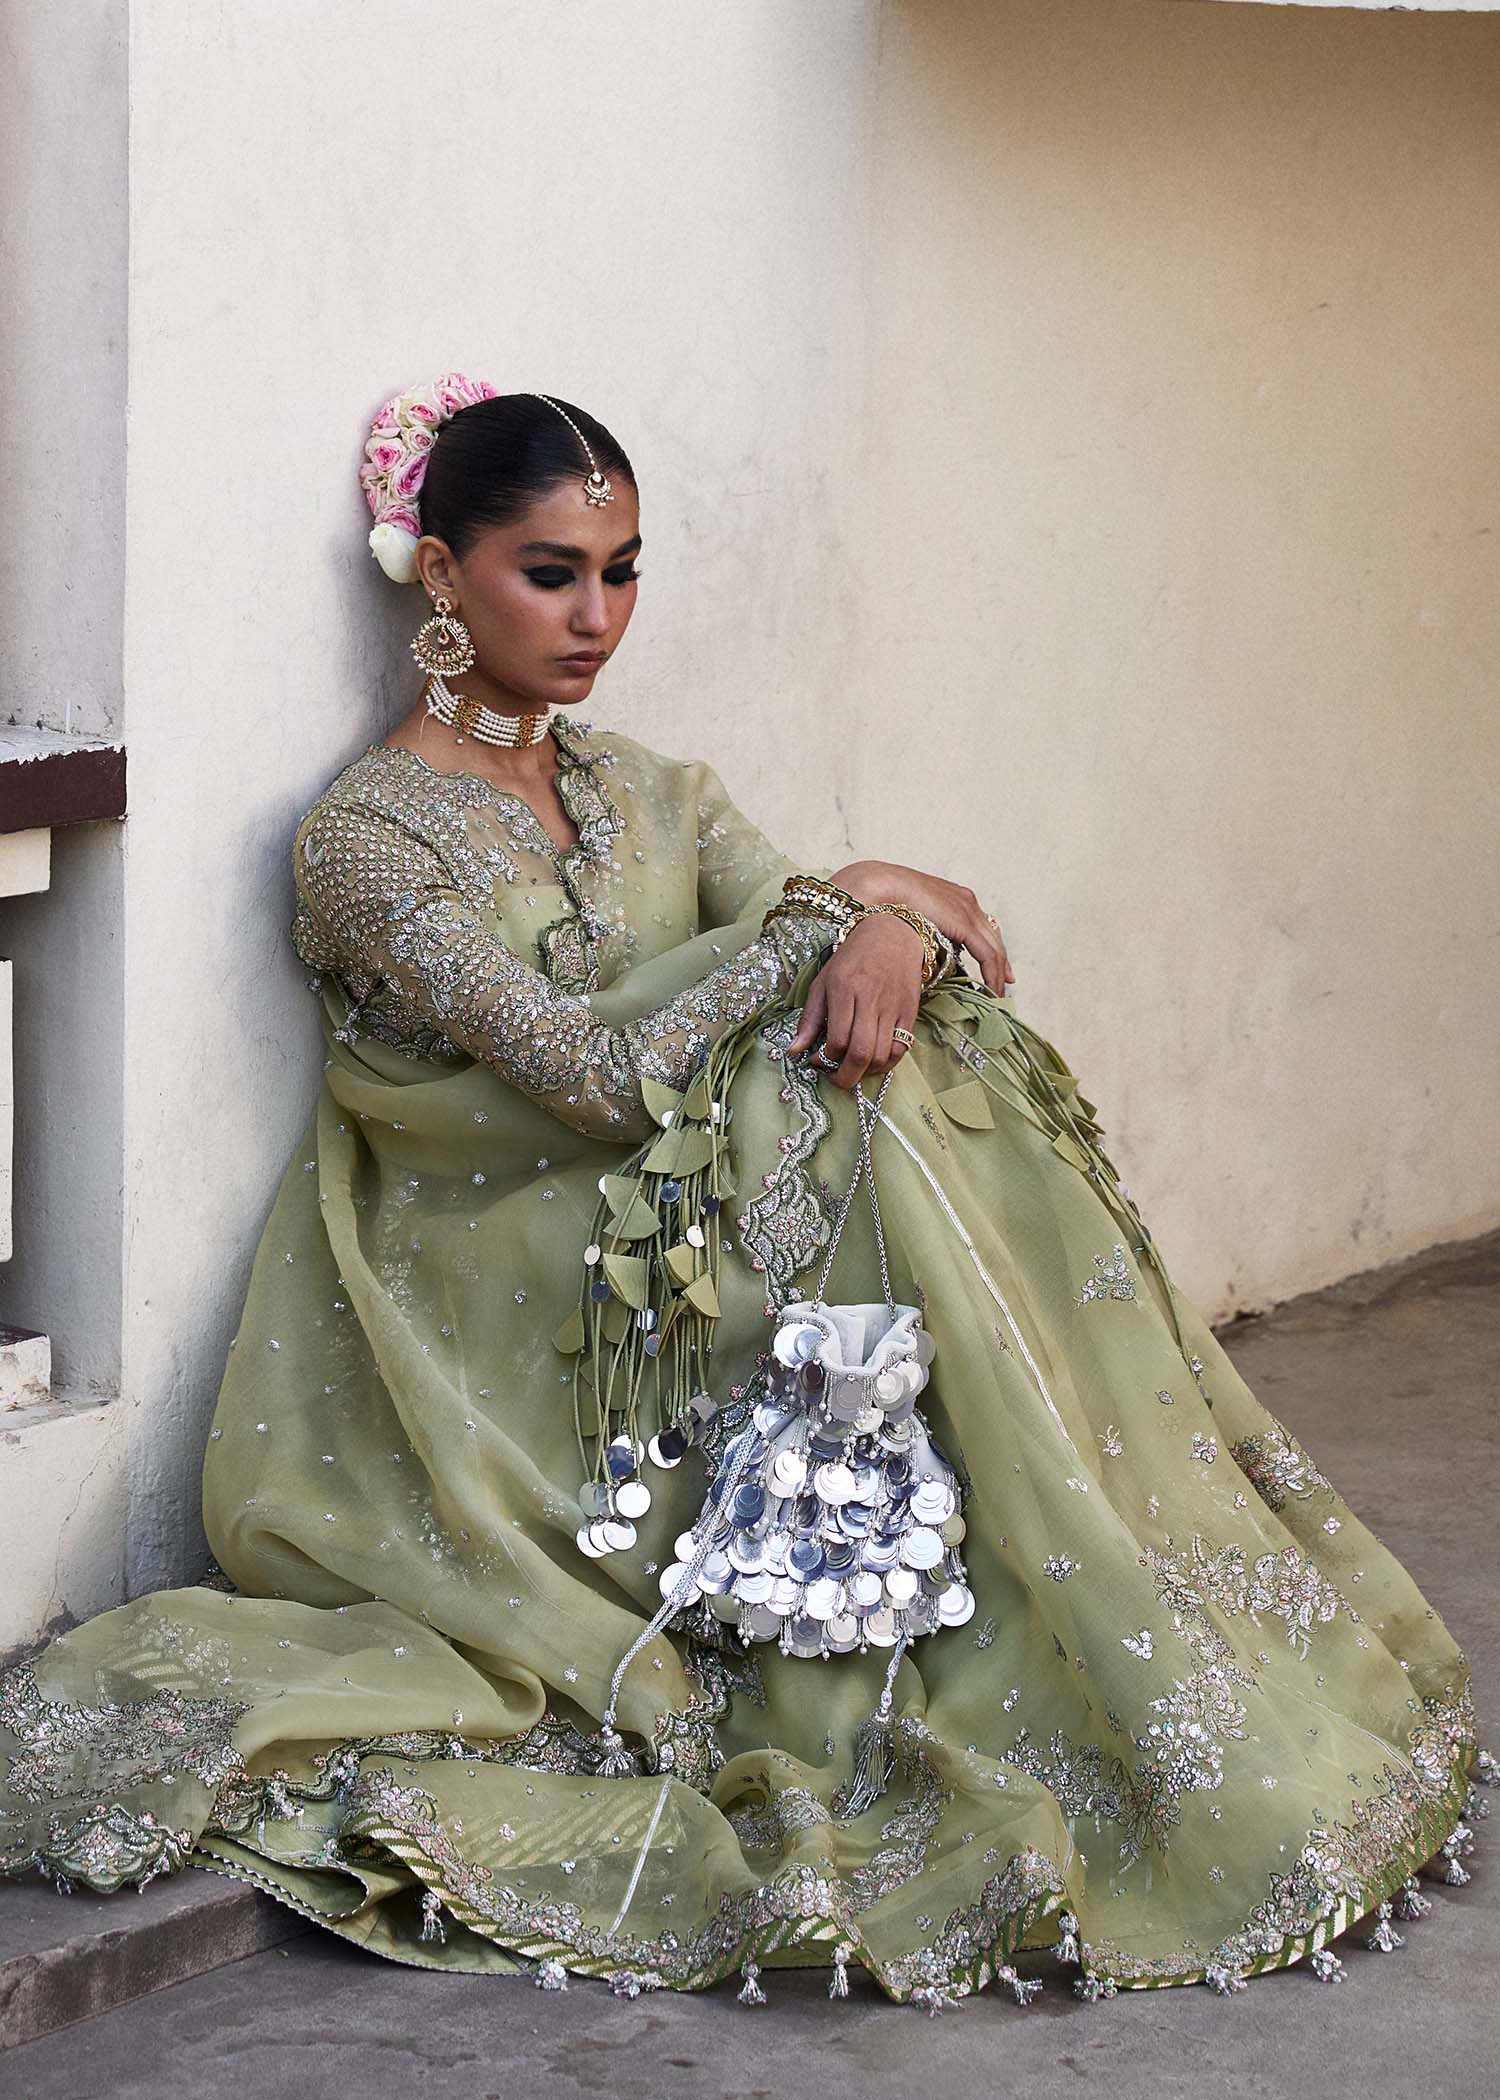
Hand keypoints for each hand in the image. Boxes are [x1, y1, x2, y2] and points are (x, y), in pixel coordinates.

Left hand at [786, 914, 924, 1088]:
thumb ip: (809, 1019)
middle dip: (845, 1077)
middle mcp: (870, 1000)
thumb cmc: (852, 960)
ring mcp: (892, 1008)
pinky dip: (885, 1064)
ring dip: (864, 1072)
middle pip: (861, 1053)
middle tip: (834, 1078)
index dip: (824, 1059)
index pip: (837, 1039)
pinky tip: (871, 1062)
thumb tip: (793, 1051)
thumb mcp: (822, 983)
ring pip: (881, 1055)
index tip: (815, 1060)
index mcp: (844, 989)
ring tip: (850, 1068)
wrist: (892, 936)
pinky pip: (900, 1050)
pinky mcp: (909, 1014)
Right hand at [833, 860, 1013, 994]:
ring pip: (995, 949)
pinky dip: (992, 975)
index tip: (996, 969)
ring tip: (996, 996)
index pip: (981, 927)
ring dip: (997, 975)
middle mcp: (967, 902)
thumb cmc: (883, 902)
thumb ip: (921, 929)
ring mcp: (969, 911)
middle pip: (993, 937)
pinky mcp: (966, 924)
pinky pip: (988, 955)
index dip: (990, 948)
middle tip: (1002, 985)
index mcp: (954, 898)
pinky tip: (991, 990)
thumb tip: (918, 948)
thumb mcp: (908, 917)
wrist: (879, 887)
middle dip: (1000, 963)